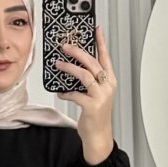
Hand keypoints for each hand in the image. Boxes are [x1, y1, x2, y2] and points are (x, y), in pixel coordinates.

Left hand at [52, 24, 116, 157]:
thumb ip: (88, 81)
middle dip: (78, 52)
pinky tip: (61, 92)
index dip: (101, 42)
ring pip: (85, 75)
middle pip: (93, 63)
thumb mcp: (95, 94)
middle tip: (66, 46)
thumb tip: (73, 66)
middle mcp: (107, 87)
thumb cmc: (96, 115)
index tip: (96, 30)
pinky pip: (76, 94)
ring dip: (69, 68)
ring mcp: (101, 96)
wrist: (99, 136)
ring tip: (58, 65)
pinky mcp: (92, 106)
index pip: (105, 57)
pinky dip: (66, 92)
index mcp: (109, 81)